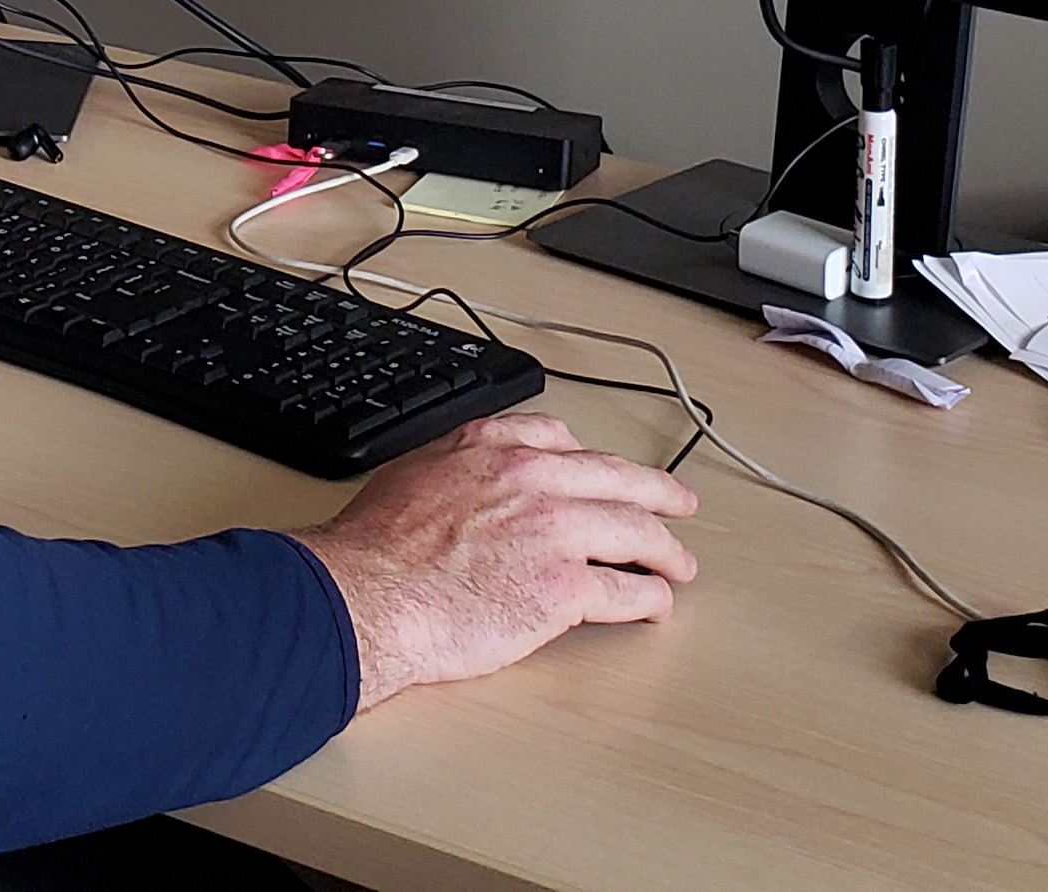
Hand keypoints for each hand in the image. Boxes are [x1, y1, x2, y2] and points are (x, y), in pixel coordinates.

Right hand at [293, 410, 700, 709]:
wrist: (368, 596)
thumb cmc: (374, 550)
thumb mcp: (409, 475)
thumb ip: (452, 468)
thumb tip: (462, 482)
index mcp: (493, 449)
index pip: (562, 439)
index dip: (593, 459)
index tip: (605, 470)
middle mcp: (534, 480)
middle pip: (619, 478)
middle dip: (659, 492)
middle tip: (679, 503)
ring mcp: (556, 533)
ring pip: (637, 532)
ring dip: (666, 551)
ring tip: (679, 565)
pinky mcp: (564, 589)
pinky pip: (627, 592)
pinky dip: (651, 601)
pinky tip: (657, 607)